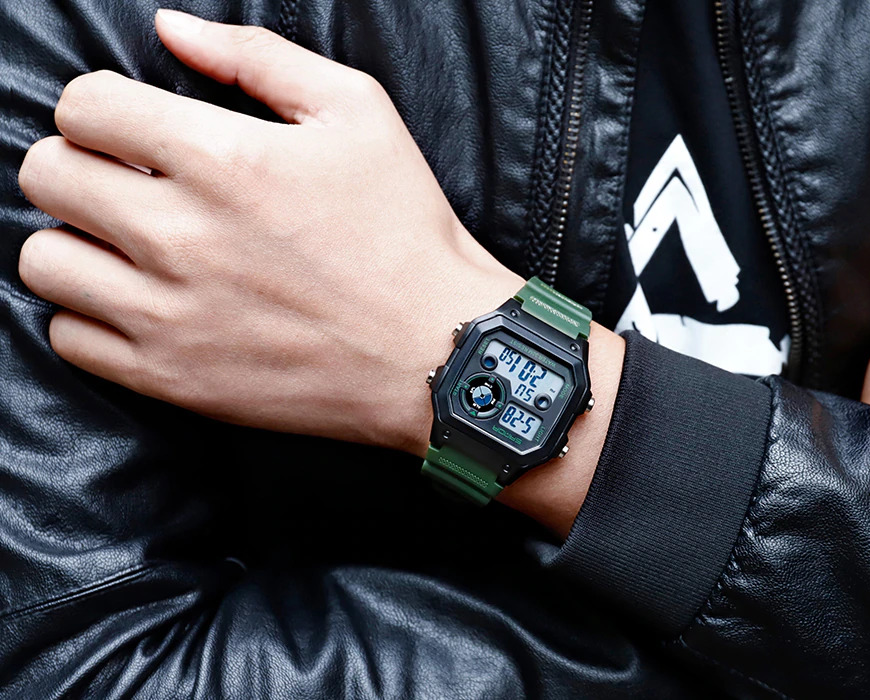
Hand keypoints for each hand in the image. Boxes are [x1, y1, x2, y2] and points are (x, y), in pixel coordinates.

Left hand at [17, 10, 522, 454]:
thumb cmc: (403, 230)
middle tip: (125, 181)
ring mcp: (169, 314)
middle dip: (78, 163)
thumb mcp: (358, 113)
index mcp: (223, 158)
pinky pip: (69, 338)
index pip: (81, 106)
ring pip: (43, 261)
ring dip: (77, 241)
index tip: (131, 128)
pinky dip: (91, 315)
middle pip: (44, 175)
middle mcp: (180, 236)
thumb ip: (258, 57)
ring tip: (126, 246)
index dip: (101, 106)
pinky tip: (141, 302)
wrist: (434, 348)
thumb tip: (171, 29)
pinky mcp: (170, 378)